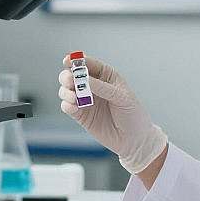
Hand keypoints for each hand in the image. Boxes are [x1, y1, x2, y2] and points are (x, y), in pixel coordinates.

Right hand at [58, 55, 167, 172]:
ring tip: (73, 97)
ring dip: (65, 91)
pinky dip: (66, 105)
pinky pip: (67, 106)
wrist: (134, 140)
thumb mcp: (121, 97)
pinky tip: (72, 107)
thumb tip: (83, 79)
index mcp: (105, 75)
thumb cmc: (133, 114)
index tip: (68, 61)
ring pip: (66, 90)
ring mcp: (85, 100)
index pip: (88, 63)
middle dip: (67, 76)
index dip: (76, 60)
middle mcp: (92, 86)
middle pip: (72, 75)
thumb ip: (102, 87)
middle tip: (70, 81)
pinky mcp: (80, 115)